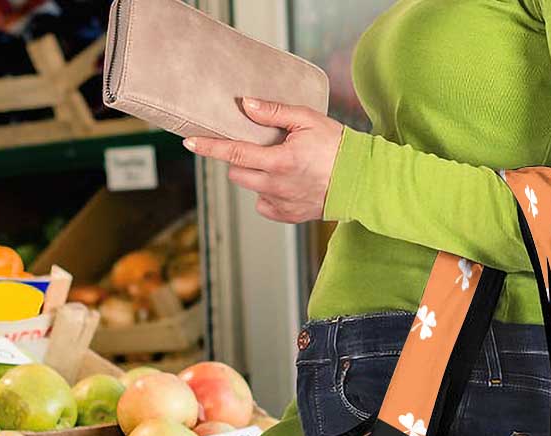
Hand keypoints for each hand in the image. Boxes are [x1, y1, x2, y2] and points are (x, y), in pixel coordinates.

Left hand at [183, 97, 343, 222]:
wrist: (361, 181)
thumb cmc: (337, 146)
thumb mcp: (307, 119)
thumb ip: (273, 112)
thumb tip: (245, 105)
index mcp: (279, 161)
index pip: (234, 153)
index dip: (209, 147)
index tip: (190, 143)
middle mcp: (276, 186)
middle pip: (237, 173)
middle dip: (239, 159)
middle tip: (257, 147)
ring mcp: (281, 204)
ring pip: (251, 188)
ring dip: (255, 175)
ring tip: (278, 164)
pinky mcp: (288, 216)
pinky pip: (264, 205)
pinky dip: (268, 193)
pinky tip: (285, 183)